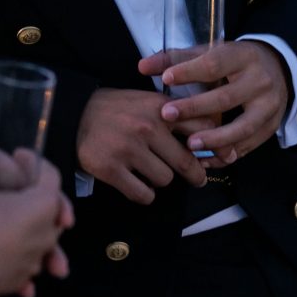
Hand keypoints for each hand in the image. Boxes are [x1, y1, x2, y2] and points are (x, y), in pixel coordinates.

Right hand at [0, 150, 72, 296]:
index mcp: (45, 203)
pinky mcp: (19, 281)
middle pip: (49, 214)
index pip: (50, 176)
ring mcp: (35, 260)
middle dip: (35, 205)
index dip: (33, 162)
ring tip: (4, 230)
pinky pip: (21, 268)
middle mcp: (48, 233)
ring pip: (37, 245)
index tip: (18, 154)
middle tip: (15, 196)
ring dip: (25, 235)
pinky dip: (13, 260)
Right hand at [75, 88, 210, 204]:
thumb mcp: (146, 102)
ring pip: (164, 180)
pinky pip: (143, 194)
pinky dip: (143, 193)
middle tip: (198, 179)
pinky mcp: (111, 169)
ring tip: (149, 171)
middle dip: (195, 175)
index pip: (201, 128)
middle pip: (186, 162)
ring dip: (160, 180)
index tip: (224, 157)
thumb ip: (175, 116)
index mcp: (159, 108)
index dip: (216, 146)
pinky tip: (135, 182)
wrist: (73, 114)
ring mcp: (128, 149)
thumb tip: (211, 138)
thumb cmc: (115, 110)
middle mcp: (146, 127)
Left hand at [139, 41, 290, 163]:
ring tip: (189, 146)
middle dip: (195, 109)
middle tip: (167, 116)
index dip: (190, 72)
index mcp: (243, 56)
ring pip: (242, 127)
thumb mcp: (210, 53)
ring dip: (214, 140)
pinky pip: (248, 145)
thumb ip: (176, 59)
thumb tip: (142, 67)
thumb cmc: (234, 62)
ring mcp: (269, 106)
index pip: (214, 64)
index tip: (166, 79)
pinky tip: (205, 160)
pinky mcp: (271, 127)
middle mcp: (260, 81)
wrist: (278, 69)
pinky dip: (226, 154)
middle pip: (226, 98)